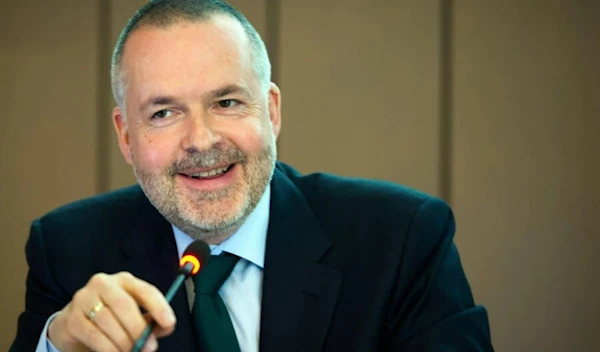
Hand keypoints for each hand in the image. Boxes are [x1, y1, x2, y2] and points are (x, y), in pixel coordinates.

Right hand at [48, 272, 175, 351]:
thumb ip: (150, 319)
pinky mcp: (72, 318)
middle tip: (149, 347)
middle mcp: (104, 284)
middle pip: (125, 305)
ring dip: (124, 342)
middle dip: (139, 329)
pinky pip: (94, 335)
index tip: (169, 322)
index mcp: (125, 281)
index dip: (159, 306)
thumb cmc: (111, 318)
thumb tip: (164, 328)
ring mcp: (85, 298)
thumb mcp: (132, 315)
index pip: (146, 290)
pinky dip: (108, 348)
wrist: (74, 325)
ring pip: (108, 321)